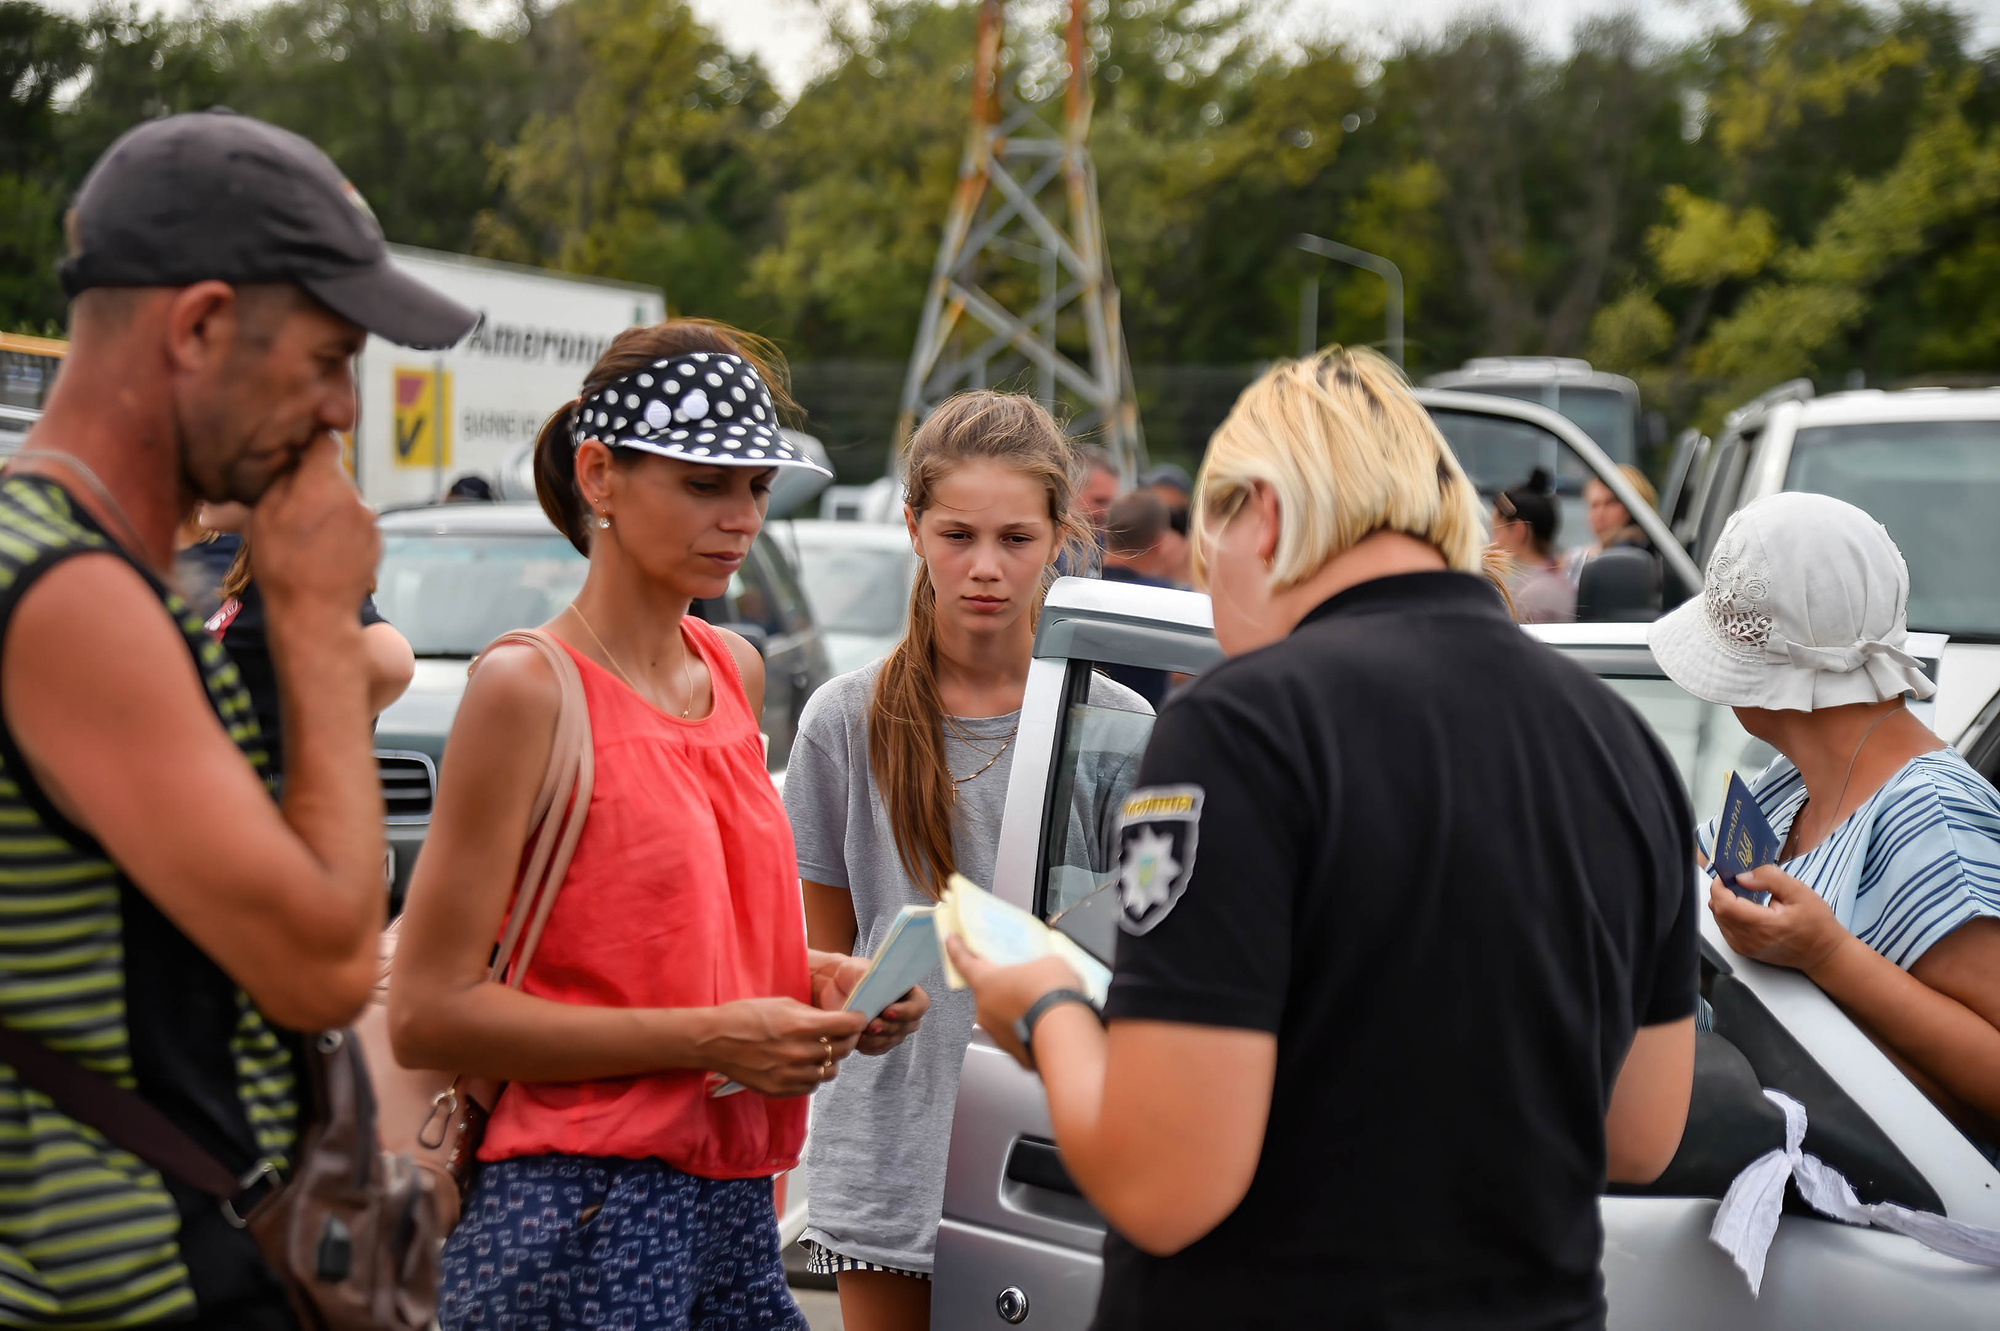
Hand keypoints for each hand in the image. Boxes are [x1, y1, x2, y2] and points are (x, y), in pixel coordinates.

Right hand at [249, 434, 378, 617]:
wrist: (316, 612)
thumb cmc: (282, 565)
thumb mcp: (263, 516)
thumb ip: (281, 480)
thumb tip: (292, 460)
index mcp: (323, 482)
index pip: (326, 442)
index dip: (312, 445)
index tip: (301, 456)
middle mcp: (353, 495)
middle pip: (336, 475)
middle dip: (318, 485)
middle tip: (297, 511)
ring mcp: (370, 519)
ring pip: (347, 501)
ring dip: (332, 509)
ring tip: (311, 538)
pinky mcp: (379, 540)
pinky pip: (359, 523)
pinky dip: (346, 530)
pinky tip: (329, 551)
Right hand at [700, 997, 866, 1096]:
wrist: (715, 1041)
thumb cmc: (746, 1016)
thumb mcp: (782, 1004)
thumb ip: (811, 1015)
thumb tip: (834, 1021)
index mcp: (800, 1026)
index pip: (846, 1026)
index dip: (857, 1021)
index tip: (858, 1019)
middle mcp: (798, 1052)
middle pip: (842, 1050)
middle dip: (847, 1040)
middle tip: (843, 1034)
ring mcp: (790, 1074)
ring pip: (830, 1071)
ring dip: (832, 1060)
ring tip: (823, 1052)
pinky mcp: (781, 1089)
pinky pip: (812, 1085)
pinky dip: (814, 1075)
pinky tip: (806, 1065)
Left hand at [806, 951, 929, 1054]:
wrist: (834, 987)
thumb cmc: (851, 973)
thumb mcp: (858, 968)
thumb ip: (870, 976)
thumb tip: (878, 987)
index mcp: (907, 991)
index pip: (920, 1005)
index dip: (907, 1011)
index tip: (887, 1011)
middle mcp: (905, 1012)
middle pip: (907, 1026)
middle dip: (887, 1027)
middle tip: (870, 1026)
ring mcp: (894, 1029)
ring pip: (892, 1040)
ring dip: (876, 1039)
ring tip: (859, 1034)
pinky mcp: (879, 1041)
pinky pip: (878, 1049)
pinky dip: (867, 1046)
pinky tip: (856, 1040)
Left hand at [945, 935, 1081, 1071]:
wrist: (1066, 1035)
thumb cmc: (1052, 996)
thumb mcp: (1048, 963)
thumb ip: (1035, 965)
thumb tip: (1042, 970)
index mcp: (986, 982)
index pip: (963, 961)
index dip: (956, 948)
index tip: (950, 939)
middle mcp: (984, 1009)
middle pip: (987, 992)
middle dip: (1002, 986)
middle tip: (1023, 980)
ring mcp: (997, 1034)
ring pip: (1002, 1015)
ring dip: (1016, 1009)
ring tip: (1042, 1004)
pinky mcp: (1013, 1052)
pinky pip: (1017, 1033)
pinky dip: (1027, 1027)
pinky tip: (1045, 1021)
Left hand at [1708, 864, 1851, 974]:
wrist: (1822, 953)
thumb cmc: (1816, 923)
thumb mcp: (1799, 892)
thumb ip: (1770, 878)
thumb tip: (1742, 876)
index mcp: (1763, 925)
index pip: (1724, 904)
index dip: (1719, 886)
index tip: (1727, 875)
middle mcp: (1749, 940)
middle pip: (1718, 911)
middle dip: (1722, 892)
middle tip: (1737, 881)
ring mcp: (1744, 948)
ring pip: (1719, 919)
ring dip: (1724, 903)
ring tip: (1743, 894)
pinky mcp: (1743, 950)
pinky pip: (1725, 928)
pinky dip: (1729, 914)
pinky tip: (1745, 908)